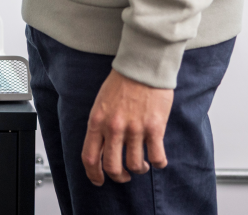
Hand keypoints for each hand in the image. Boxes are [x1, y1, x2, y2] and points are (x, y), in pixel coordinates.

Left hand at [81, 69, 172, 185]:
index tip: (99, 180)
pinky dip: (158, 163)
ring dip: (139, 169)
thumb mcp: (101, 103)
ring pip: (135, 166)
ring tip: (142, 163)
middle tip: (124, 175)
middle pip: (112, 167)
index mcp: (97, 120)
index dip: (93, 174)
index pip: (90, 156)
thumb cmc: (121, 83)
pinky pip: (157, 158)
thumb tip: (102, 148)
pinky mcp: (154, 129)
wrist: (141, 67)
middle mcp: (114, 127)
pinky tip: (157, 157)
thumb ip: (100, 125)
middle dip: (118, 176)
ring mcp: (134, 129)